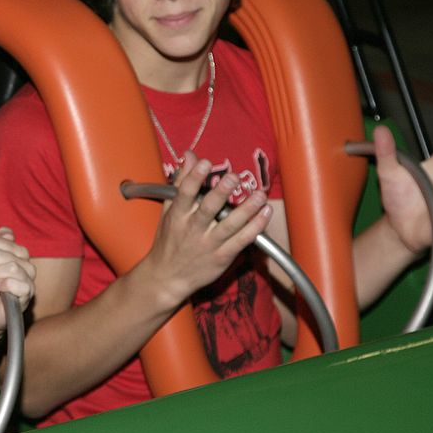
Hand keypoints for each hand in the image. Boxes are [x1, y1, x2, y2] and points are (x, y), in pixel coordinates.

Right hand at [143, 152, 271, 311]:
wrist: (167, 277)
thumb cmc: (168, 240)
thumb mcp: (168, 210)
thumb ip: (181, 181)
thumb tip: (190, 155)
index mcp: (178, 215)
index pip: (185, 193)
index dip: (195, 177)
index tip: (204, 163)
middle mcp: (193, 229)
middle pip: (209, 208)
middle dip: (222, 192)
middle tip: (234, 176)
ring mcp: (209, 244)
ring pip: (230, 225)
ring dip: (246, 209)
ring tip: (259, 195)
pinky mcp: (223, 256)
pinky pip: (242, 240)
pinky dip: (255, 227)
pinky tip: (265, 214)